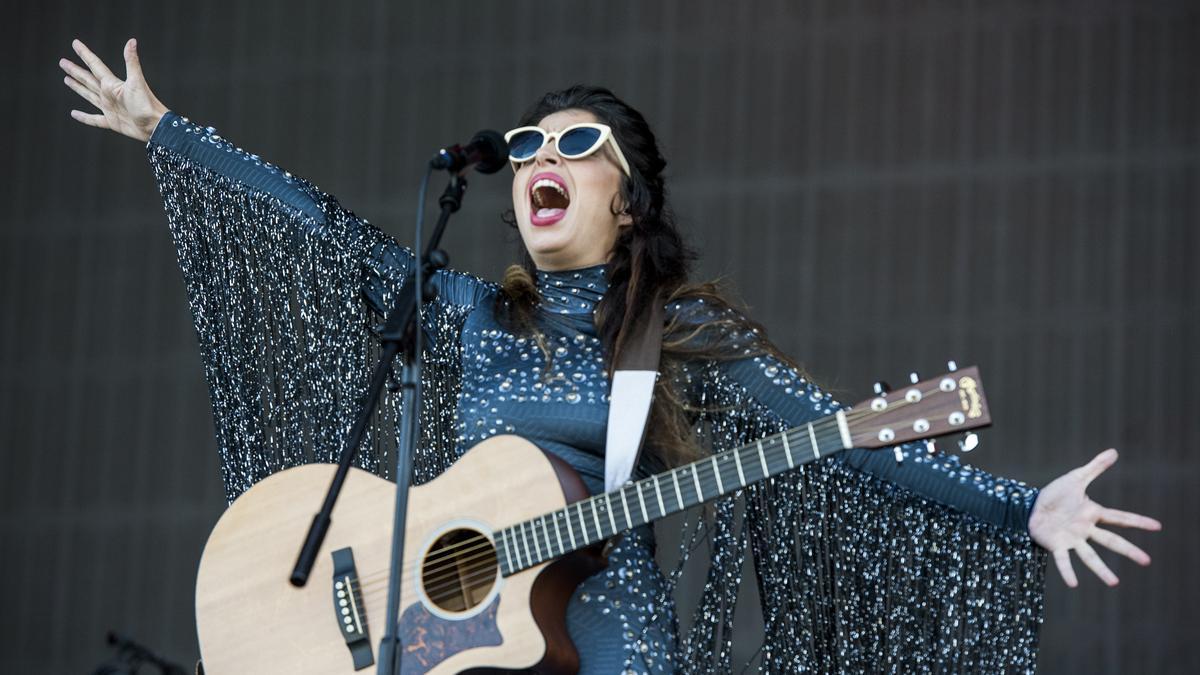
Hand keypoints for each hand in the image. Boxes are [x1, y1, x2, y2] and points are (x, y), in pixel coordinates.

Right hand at [59, 38, 167, 141]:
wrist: (155, 126)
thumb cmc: (148, 104)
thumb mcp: (137, 81)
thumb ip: (131, 62)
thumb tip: (132, 41)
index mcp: (112, 84)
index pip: (95, 65)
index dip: (85, 54)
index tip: (75, 43)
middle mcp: (109, 94)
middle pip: (88, 79)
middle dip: (75, 70)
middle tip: (62, 62)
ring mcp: (109, 108)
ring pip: (88, 95)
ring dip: (78, 87)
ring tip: (66, 79)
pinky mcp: (111, 122)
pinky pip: (94, 119)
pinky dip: (84, 117)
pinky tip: (74, 114)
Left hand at [1029, 448, 1161, 586]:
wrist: (1029, 506)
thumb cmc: (1053, 495)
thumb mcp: (1075, 478)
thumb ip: (1094, 468)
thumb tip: (1114, 452)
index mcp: (1092, 514)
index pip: (1120, 518)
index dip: (1138, 521)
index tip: (1157, 526)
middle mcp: (1085, 529)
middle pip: (1111, 541)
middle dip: (1128, 551)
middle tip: (1147, 561)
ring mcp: (1072, 539)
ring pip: (1090, 556)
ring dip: (1101, 570)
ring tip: (1114, 583)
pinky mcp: (1056, 545)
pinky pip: (1063, 560)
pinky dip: (1067, 571)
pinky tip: (1073, 584)